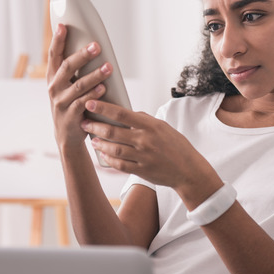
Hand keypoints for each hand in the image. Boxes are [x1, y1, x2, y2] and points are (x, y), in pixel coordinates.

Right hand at [46, 24, 111, 148]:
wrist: (66, 134)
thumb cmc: (71, 104)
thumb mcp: (67, 86)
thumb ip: (74, 71)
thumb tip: (91, 47)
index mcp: (53, 77)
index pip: (53, 55)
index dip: (57, 40)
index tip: (63, 26)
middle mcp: (54, 87)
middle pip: (67, 67)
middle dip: (82, 55)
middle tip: (97, 46)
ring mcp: (61, 102)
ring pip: (78, 85)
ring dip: (95, 75)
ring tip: (108, 68)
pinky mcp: (70, 116)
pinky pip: (83, 103)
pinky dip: (93, 95)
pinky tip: (103, 89)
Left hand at [80, 100, 220, 198]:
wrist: (188, 170)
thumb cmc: (176, 145)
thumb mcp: (163, 127)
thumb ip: (144, 120)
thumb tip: (125, 113)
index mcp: (150, 126)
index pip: (122, 113)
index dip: (103, 108)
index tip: (90, 102)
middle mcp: (145, 140)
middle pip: (113, 131)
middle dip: (95, 126)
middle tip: (84, 122)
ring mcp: (142, 157)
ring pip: (114, 149)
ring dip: (100, 143)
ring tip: (92, 139)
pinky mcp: (141, 170)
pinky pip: (119, 164)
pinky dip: (109, 159)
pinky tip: (103, 154)